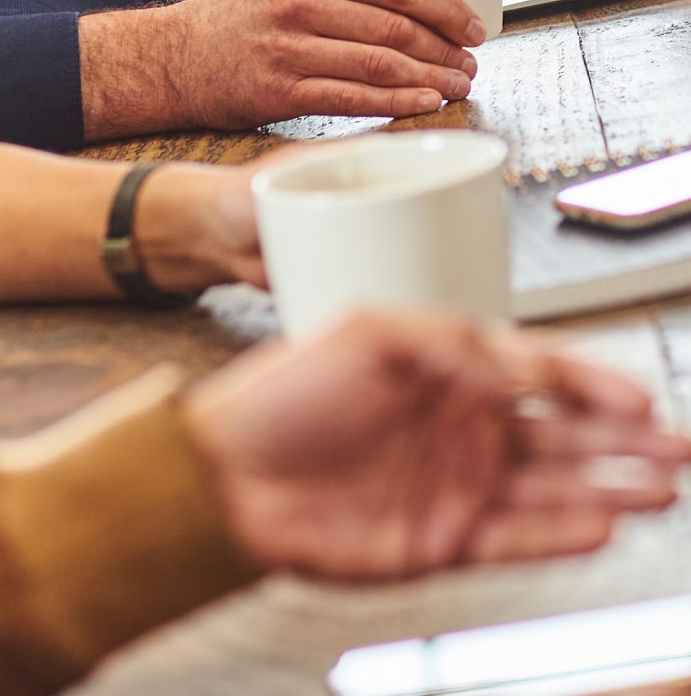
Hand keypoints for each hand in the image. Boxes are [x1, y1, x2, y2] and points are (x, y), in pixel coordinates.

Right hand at [142, 0, 481, 131]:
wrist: (175, 55)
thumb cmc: (243, 22)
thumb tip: (420, 12)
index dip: (445, 9)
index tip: (473, 28)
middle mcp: (302, 5)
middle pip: (396, 27)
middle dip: (445, 50)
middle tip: (471, 65)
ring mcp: (290, 50)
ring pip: (381, 64)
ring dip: (430, 78)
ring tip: (457, 86)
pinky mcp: (281, 92)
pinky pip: (352, 99)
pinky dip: (396, 102)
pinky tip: (424, 103)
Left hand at [183, 311, 690, 580]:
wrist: (227, 473)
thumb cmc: (284, 393)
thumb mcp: (367, 335)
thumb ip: (450, 342)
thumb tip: (513, 357)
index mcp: (447, 367)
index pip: (538, 370)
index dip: (591, 380)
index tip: (637, 393)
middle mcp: (462, 425)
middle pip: (562, 431)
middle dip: (624, 437)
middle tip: (679, 444)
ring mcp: (457, 483)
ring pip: (553, 485)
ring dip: (609, 485)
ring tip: (662, 485)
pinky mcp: (445, 538)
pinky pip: (518, 537)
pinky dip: (561, 533)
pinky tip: (601, 523)